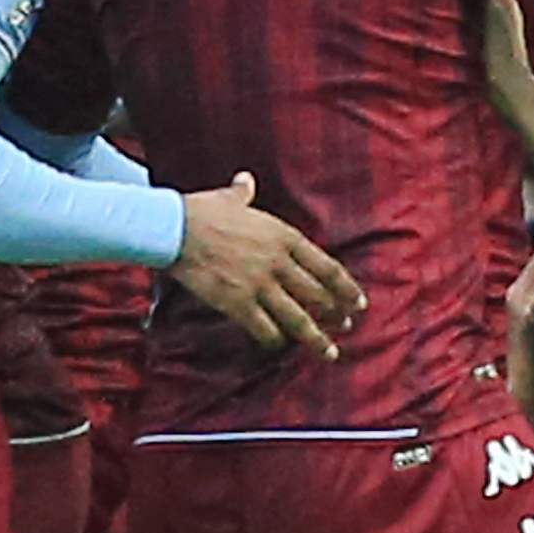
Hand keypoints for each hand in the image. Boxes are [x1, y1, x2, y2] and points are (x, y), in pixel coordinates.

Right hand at [168, 172, 363, 357]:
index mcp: (284, 237)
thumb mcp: (230, 199)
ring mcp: (260, 285)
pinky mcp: (238, 303)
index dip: (346, 288)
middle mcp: (278, 263)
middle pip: (318, 295)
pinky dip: (275, 341)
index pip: (327, 267)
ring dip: (316, 338)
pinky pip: (265, 329)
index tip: (358, 302)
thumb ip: (243, 193)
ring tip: (329, 352)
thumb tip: (245, 180)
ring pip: (298, 318)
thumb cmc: (202, 211)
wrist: (175, 228)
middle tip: (346, 327)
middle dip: (336, 314)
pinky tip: (279, 346)